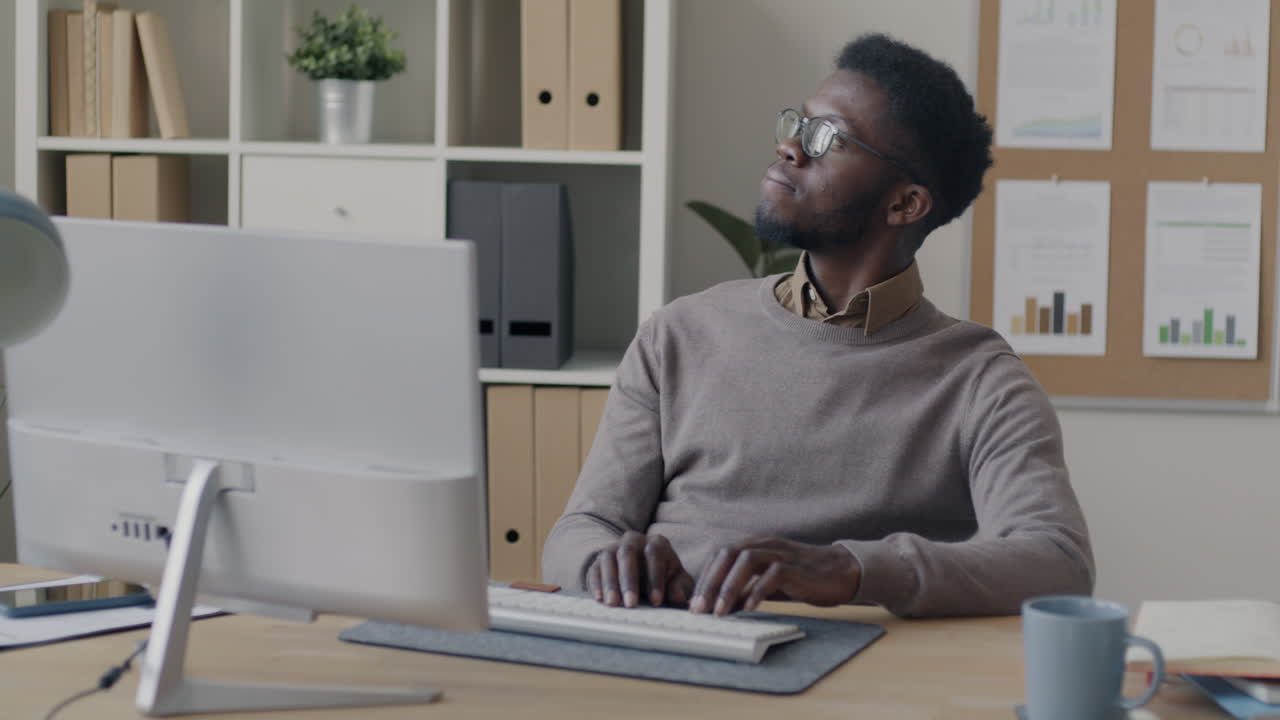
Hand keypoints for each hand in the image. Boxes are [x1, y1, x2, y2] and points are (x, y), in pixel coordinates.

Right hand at [585, 531, 695, 607]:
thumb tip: (677, 596)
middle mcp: (633, 540)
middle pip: (628, 554)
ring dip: (610, 583)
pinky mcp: (598, 560)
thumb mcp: (677, 581)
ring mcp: (613, 548)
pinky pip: (594, 569)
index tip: (656, 601)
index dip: (655, 577)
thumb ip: (680, 587)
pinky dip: (596, 584)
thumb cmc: (664, 577)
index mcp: (656, 543)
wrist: (643, 572)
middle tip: (631, 603)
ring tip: (613, 603)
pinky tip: (600, 599)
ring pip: (608, 560)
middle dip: (629, 580)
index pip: (654, 553)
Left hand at [689, 537, 860, 614]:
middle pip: (727, 554)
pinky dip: (758, 591)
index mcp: (754, 545)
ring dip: (729, 586)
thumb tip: (721, 606)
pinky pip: (772, 574)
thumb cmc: (801, 578)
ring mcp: (780, 553)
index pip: (720, 556)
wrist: (839, 572)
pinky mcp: (796, 567)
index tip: (694, 603)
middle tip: (700, 608)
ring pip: (746, 560)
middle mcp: (764, 544)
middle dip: (710, 582)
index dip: (705, 578)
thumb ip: (747, 588)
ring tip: (720, 611)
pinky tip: (749, 608)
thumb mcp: (767, 581)